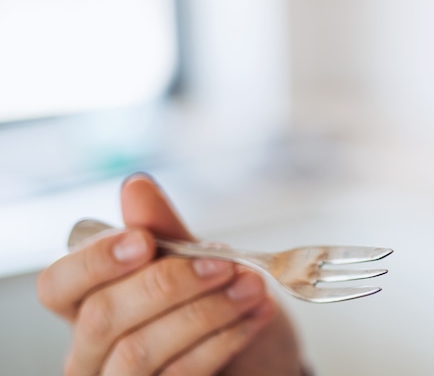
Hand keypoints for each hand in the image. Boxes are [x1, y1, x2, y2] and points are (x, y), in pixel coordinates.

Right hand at [36, 174, 304, 374]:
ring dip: (205, 312)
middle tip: (225, 264)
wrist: (264, 359)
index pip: (58, 286)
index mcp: (89, 305)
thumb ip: (167, 232)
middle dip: (168, 284)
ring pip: (138, 351)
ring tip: (252, 288)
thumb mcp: (202, 264)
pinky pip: (179, 374)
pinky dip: (223, 339)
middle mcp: (92, 351)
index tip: (145, 239)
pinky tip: (256, 316)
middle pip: (102, 317)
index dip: (94, 262)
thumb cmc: (219, 307)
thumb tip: (136, 186)